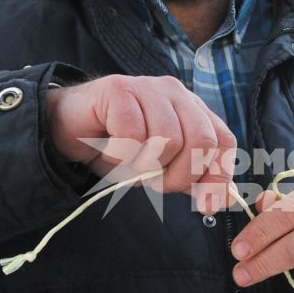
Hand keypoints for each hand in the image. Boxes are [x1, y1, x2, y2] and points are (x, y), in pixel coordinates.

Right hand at [46, 74, 235, 211]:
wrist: (67, 129)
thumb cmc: (117, 148)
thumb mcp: (160, 168)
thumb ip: (192, 178)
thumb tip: (226, 198)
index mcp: (192, 109)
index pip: (223, 141)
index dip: (217, 176)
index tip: (205, 205)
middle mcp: (175, 94)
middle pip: (201, 141)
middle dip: (179, 176)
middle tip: (153, 181)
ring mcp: (147, 88)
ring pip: (168, 140)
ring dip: (146, 166)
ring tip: (128, 163)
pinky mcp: (118, 89)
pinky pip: (132, 135)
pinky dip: (120, 155)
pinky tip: (110, 151)